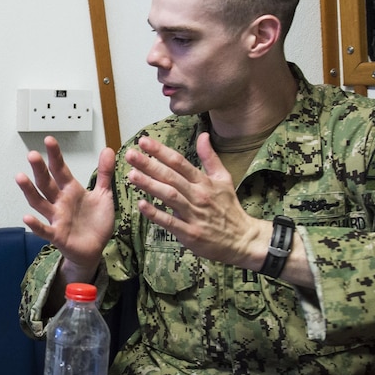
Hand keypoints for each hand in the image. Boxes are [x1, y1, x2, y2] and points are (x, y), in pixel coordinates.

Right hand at [16, 136, 115, 274]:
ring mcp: (57, 218)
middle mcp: (60, 202)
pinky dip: (36, 225)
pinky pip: (45, 230)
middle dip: (39, 168)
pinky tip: (26, 218)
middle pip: (46, 182)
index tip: (49, 140)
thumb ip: (105, 173)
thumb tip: (109, 149)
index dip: (55, 156)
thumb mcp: (104, 195)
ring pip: (39, 202)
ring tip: (20, 177)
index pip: (60, 169)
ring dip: (29, 190)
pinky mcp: (58, 235)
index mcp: (71, 190)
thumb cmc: (96, 222)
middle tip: (32, 154)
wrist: (96, 250)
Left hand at [124, 132, 268, 268]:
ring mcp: (194, 214)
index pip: (179, 162)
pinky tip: (141, 205)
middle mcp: (198, 195)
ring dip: (149, 185)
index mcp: (204, 182)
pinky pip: (170, 222)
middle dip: (149, 164)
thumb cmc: (229, 208)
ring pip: (169, 196)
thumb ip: (210, 157)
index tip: (143, 141)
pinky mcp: (190, 233)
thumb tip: (203, 135)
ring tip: (131, 175)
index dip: (160, 151)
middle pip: (170, 176)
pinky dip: (156, 214)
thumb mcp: (224, 179)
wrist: (243, 239)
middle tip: (130, 155)